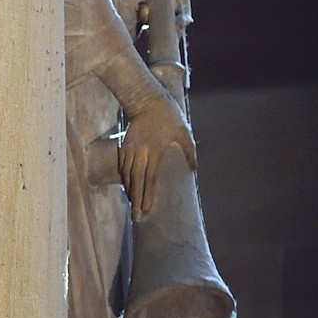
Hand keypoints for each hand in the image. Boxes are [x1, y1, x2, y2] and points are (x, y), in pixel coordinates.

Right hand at [119, 92, 194, 218]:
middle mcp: (140, 154)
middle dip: (136, 201)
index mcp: (155, 152)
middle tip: (136, 217)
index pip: (150, 180)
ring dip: (130, 192)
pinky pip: (123, 166)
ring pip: (128, 176)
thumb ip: (190, 152)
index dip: (148, 196)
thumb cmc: (169, 116)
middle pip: (136, 182)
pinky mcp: (125, 146)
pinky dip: (124, 178)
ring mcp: (130, 150)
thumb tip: (194, 169)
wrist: (147, 100)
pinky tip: (126, 186)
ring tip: (132, 205)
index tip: (147, 210)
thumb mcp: (184, 132)